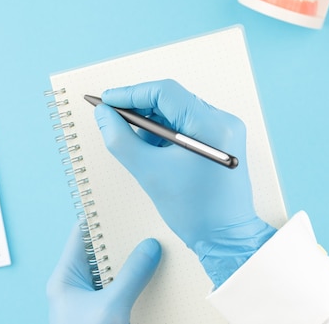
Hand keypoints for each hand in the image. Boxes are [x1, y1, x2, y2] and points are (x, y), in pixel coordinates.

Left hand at [47, 223, 160, 323]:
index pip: (81, 234)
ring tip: (156, 247)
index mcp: (65, 277)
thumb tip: (150, 246)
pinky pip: (120, 292)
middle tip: (147, 224)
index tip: (121, 203)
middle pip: (99, 254)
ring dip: (131, 264)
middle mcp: (76, 287)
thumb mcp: (110, 306)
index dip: (99, 216)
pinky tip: (155, 277)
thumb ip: (131, 276)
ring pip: (113, 274)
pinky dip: (135, 284)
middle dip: (122, 240)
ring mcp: (90, 302)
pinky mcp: (104, 314)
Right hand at [95, 79, 274, 286]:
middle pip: (170, 99)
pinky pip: (185, 123)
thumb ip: (120, 139)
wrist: (224, 237)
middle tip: (112, 119)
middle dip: (138, 108)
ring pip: (176, 111)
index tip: (107, 101)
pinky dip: (164, 132)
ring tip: (135, 143)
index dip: (130, 93)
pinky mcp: (220, 139)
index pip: (164, 92)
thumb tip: (103, 115)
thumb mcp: (148, 172)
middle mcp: (222, 121)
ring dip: (151, 122)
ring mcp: (223, 130)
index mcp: (210, 126)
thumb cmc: (195, 211)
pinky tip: (152, 150)